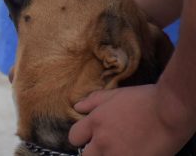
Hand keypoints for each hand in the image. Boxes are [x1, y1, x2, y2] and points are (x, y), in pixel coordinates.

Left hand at [69, 85, 191, 155]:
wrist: (169, 111)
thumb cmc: (143, 99)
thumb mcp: (115, 94)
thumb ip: (93, 101)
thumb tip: (78, 107)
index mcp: (95, 122)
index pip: (74, 137)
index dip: (81, 136)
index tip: (89, 136)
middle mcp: (102, 141)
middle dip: (91, 151)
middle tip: (104, 145)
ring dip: (107, 155)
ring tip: (120, 148)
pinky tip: (132, 151)